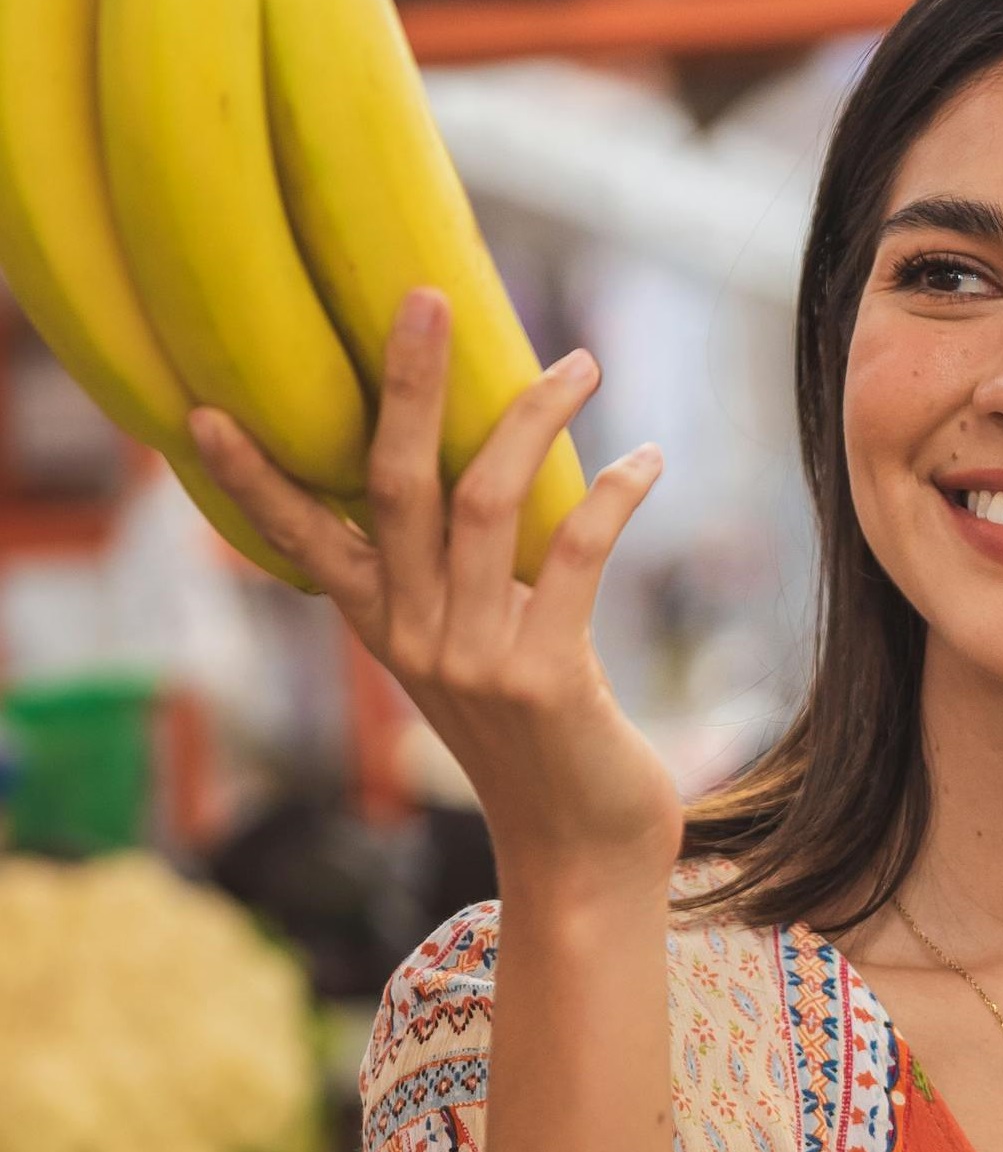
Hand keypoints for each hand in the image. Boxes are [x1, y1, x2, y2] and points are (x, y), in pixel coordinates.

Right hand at [189, 288, 682, 897]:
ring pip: (484, 502)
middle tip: (424, 299)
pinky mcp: (543, 677)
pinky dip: (616, 494)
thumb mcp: (482, 657)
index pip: (306, 541)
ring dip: (534, 418)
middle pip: (395, 486)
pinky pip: (573, 552)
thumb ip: (465, 587)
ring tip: (583, 362)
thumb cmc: (544, 741)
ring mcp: (471, 660)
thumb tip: (486, 487)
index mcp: (388, 630)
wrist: (585, 852)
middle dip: (406, 386)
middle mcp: (413, 640)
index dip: (258, 478)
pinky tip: (648, 459)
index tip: (206, 410)